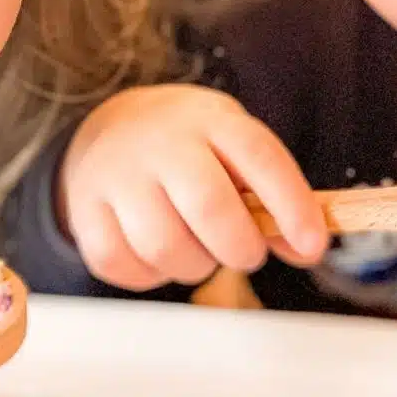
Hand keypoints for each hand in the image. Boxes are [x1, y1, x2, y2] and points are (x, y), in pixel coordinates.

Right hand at [57, 84, 328, 290]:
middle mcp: (161, 142)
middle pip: (208, 206)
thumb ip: (271, 196)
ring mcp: (117, 174)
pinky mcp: (84, 210)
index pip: (259, 157)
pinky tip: (160, 254)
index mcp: (212, 121)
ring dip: (194, 266)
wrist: (114, 126)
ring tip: (199, 251)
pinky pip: (121, 263)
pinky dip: (149, 275)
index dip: (292, 206)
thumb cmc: (194, 150)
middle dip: (240, 247)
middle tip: (247, 253)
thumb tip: (304, 248)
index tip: (312, 248)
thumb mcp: (235, 151)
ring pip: (164, 245)